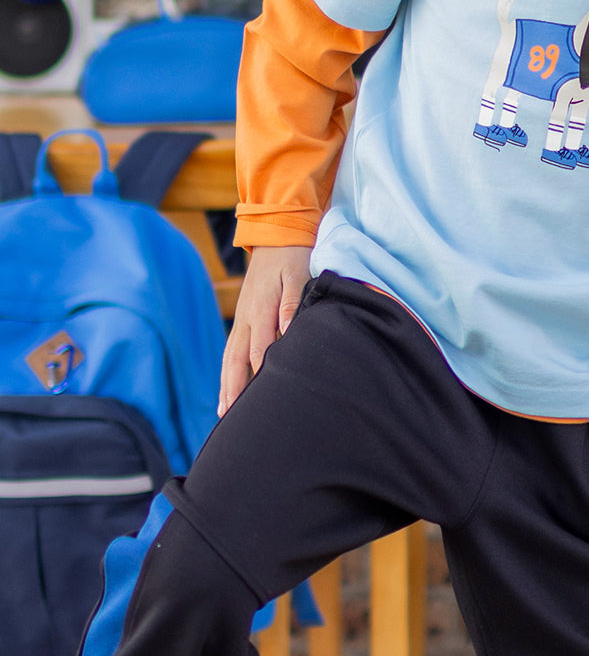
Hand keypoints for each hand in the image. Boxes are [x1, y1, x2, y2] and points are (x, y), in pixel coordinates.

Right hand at [218, 246, 311, 416]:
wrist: (277, 235)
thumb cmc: (293, 256)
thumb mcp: (297, 273)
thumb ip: (292, 302)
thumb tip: (288, 330)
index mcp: (261, 309)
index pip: (259, 350)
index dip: (259, 376)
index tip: (261, 402)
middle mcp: (246, 318)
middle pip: (237, 360)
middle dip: (234, 390)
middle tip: (232, 419)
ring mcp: (242, 319)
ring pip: (230, 358)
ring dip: (226, 385)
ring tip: (223, 413)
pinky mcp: (243, 318)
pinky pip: (231, 350)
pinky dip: (227, 371)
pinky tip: (227, 388)